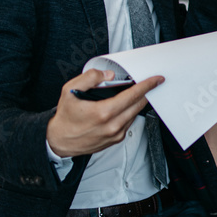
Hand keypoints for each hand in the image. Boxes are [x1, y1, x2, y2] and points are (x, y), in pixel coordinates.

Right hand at [47, 69, 163, 157]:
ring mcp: (116, 134)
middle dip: (145, 92)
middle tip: (148, 83)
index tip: (156, 79)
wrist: (60, 141)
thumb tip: (108, 76)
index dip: (147, 85)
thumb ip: (90, 78)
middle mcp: (113, 125)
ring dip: (136, 103)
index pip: (133, 95)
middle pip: (138, 105)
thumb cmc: (65, 118)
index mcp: (104, 112)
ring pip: (135, 114)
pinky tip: (122, 107)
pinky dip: (129, 113)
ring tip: (132, 94)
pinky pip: (129, 123)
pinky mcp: (116, 140)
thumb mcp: (70, 90)